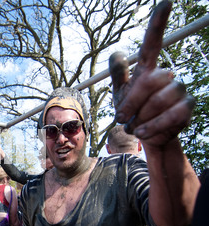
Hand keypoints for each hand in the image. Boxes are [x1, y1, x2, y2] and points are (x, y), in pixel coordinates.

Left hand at [109, 0, 194, 147]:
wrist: (145, 134)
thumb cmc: (131, 111)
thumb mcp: (120, 94)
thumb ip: (119, 76)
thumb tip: (116, 53)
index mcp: (148, 70)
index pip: (152, 44)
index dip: (158, 24)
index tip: (165, 3)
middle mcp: (166, 76)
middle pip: (149, 82)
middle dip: (131, 103)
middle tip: (122, 117)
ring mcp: (179, 90)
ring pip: (159, 100)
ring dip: (141, 118)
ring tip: (135, 126)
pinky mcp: (187, 107)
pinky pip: (170, 115)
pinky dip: (152, 127)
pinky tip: (144, 132)